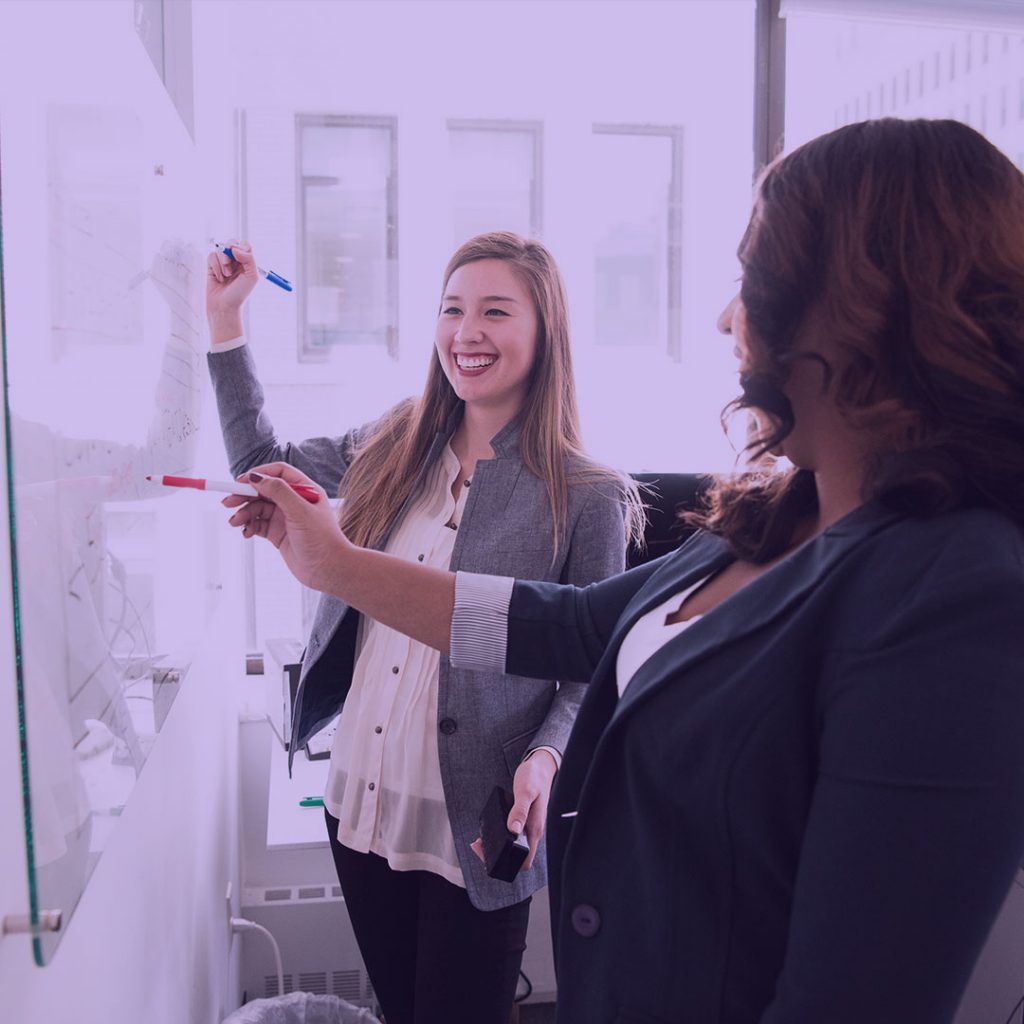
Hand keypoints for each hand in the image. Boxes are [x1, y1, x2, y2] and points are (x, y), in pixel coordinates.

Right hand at [206, 239, 258, 341]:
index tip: (238, 256)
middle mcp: (236, 261)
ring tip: (225, 276)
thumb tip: (235, 248)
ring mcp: (223, 263)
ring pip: (220, 249)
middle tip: (229, 265)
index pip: (245, 245)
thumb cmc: (239, 294)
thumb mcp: (251, 277)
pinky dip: (215, 266)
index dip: (241, 247)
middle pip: (232, 243)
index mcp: (247, 263)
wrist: (223, 306)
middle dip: (229, 252)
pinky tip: (218, 278)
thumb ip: (249, 259)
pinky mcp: (211, 266)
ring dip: (223, 262)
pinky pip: (211, 256)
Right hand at [223, 462, 348, 591]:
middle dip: (244, 495)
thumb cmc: (322, 540)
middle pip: (263, 490)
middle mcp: (294, 501)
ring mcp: (285, 517)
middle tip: (227, 502)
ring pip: (258, 508)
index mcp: (305, 490)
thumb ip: (279, 492)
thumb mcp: (300, 511)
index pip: (278, 473)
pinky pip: (258, 524)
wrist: (328, 570)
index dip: (259, 474)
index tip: (241, 481)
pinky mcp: (278, 533)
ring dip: (244, 513)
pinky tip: (245, 532)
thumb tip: (257, 477)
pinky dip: (249, 526)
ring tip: (235, 523)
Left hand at [469, 749, 557, 873]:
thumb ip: (520, 811)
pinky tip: (488, 830)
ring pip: (513, 847)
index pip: (525, 860)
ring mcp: (528, 827)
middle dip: (497, 857)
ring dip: (496, 848)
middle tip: (479, 846)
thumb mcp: (525, 791)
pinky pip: (511, 835)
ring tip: (480, 841)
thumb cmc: (535, 777)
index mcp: (535, 828)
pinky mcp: (523, 821)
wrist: (541, 766)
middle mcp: (532, 831)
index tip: (491, 855)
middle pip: (517, 857)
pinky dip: (499, 836)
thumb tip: (513, 830)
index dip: (508, 864)